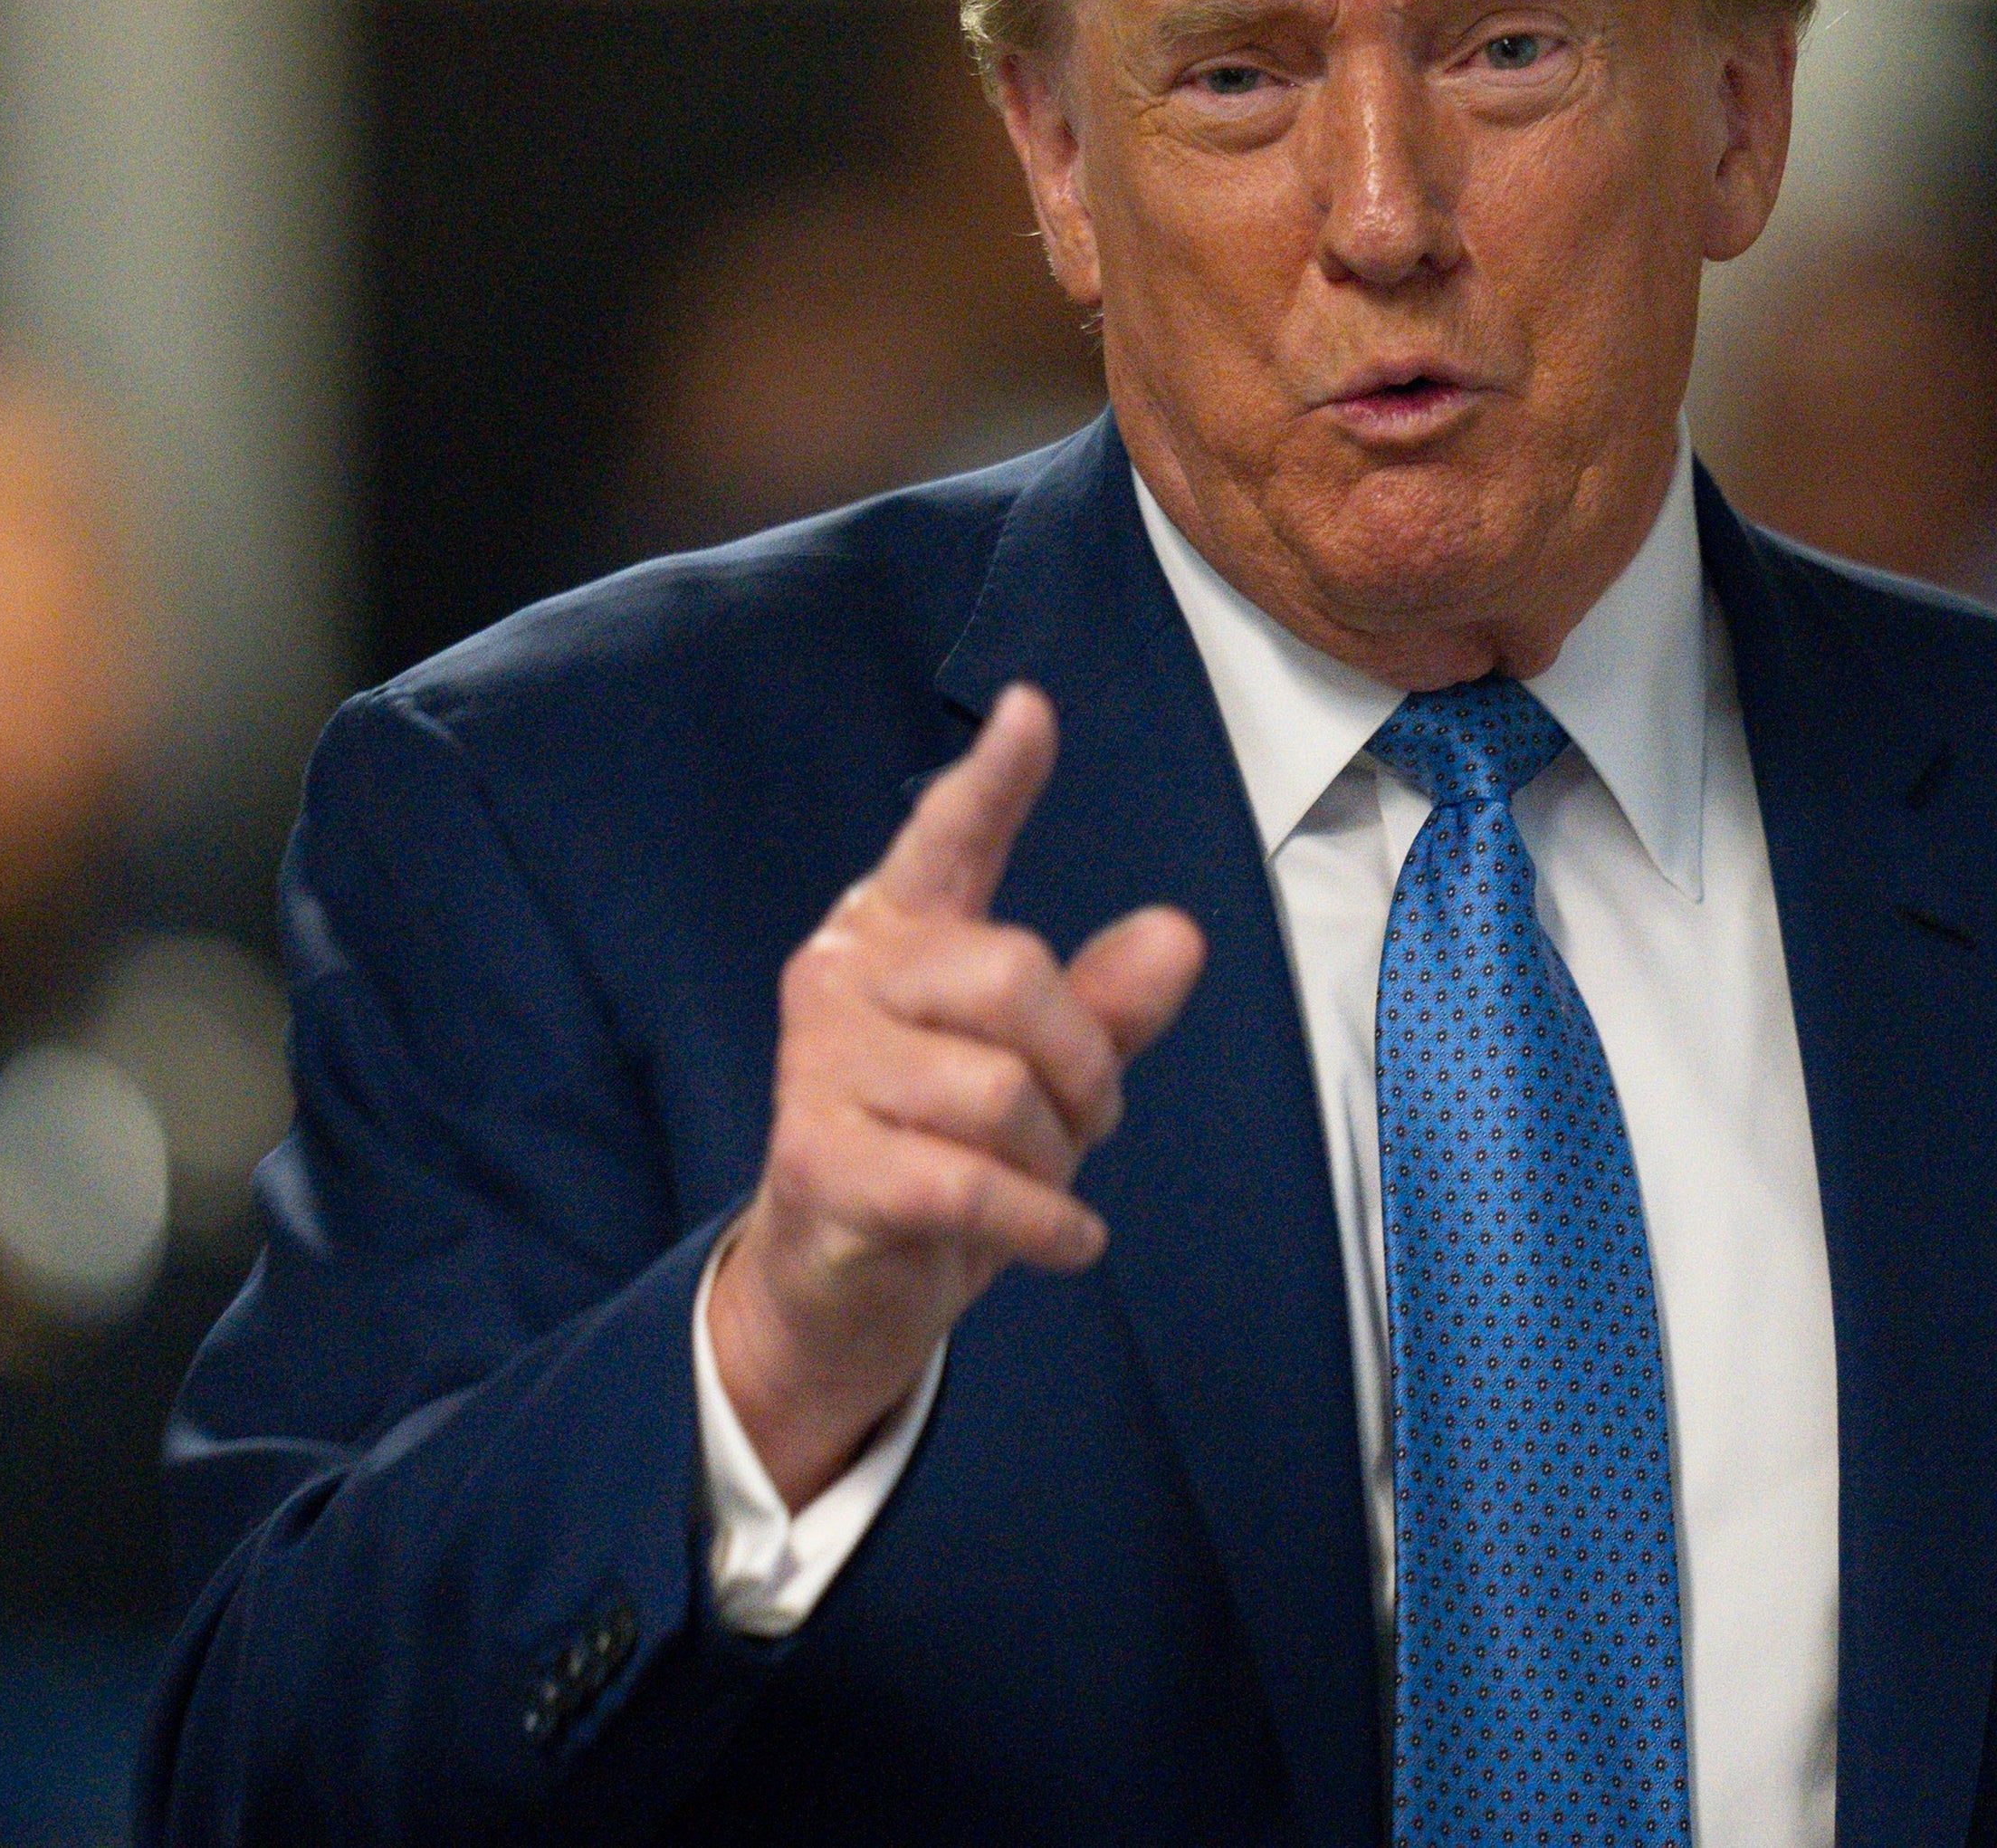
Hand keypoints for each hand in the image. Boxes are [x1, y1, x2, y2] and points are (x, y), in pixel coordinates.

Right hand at [706, 684, 1205, 1508]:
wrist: (841, 1286)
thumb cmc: (944, 1154)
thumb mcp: (1043, 1077)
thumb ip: (1105, 1004)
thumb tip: (1179, 937)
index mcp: (896, 931)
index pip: (946, 837)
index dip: (993, 778)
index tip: (1032, 710)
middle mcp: (841, 975)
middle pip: (1013, 976)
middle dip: (1083, 1062)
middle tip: (1088, 1121)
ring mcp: (817, 1068)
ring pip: (998, 1091)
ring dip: (1056, 1156)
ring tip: (1047, 1184)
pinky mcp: (817, 1163)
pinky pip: (970, 1182)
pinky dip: (1044, 1222)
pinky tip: (1070, 1242)